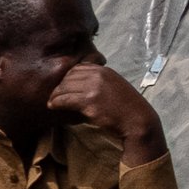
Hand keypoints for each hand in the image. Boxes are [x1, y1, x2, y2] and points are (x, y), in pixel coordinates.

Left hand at [48, 61, 164, 159]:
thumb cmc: (126, 107)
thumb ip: (99, 81)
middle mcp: (98, 75)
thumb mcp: (114, 85)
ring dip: (55, 95)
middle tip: (54, 95)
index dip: (67, 77)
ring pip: (64, 87)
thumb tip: (78, 83)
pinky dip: (56, 102)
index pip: (77, 68)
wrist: (137, 120)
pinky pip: (65, 99)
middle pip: (68, 77)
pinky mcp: (90, 101)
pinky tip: (53, 106)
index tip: (63, 87)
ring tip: (51, 102)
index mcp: (104, 70)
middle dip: (59, 86)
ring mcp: (94, 87)